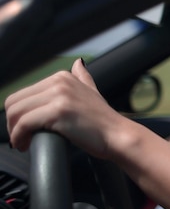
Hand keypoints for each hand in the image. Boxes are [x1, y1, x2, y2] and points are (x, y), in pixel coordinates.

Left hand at [5, 59, 126, 158]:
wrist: (118, 135)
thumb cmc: (104, 121)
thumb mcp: (92, 91)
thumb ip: (82, 77)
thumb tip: (79, 63)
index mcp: (63, 77)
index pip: (22, 94)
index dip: (18, 114)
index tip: (25, 129)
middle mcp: (59, 82)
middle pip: (14, 102)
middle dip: (12, 123)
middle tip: (21, 138)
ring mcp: (59, 96)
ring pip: (16, 112)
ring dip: (13, 132)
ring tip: (22, 142)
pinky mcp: (57, 112)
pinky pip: (24, 124)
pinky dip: (19, 137)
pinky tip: (25, 145)